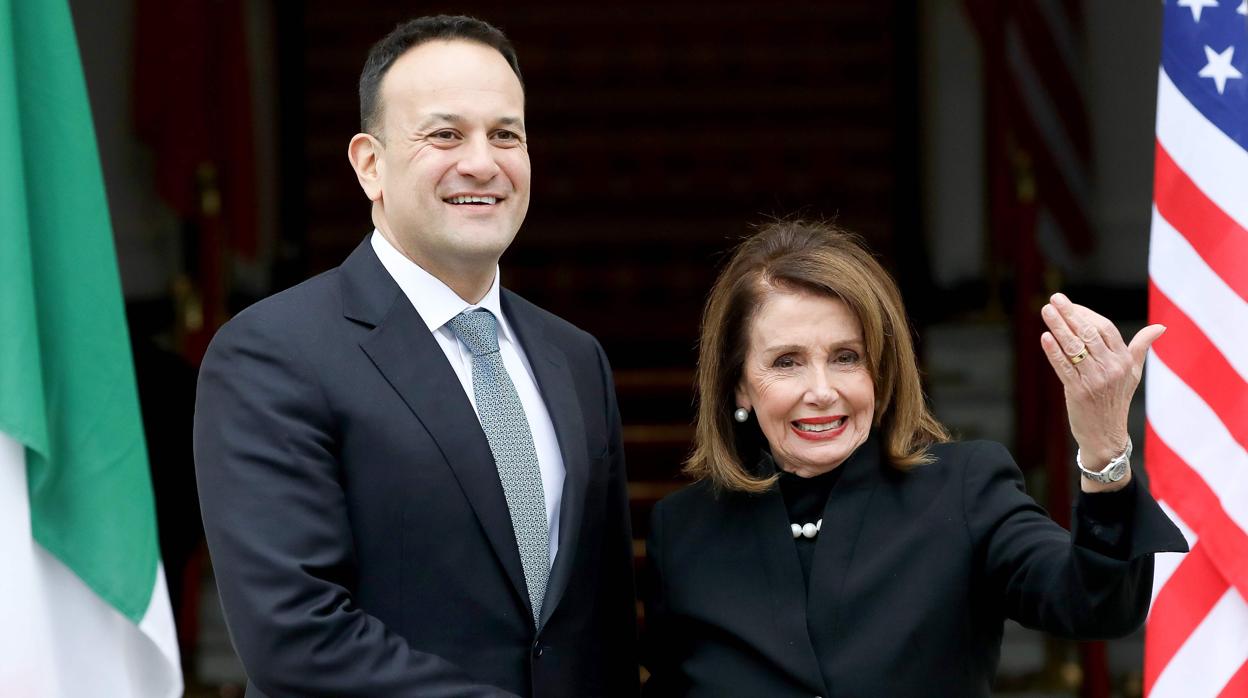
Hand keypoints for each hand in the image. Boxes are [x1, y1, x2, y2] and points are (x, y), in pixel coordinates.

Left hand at [1039, 293, 1164, 489]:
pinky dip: (1053, 352)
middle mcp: (1111, 368)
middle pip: (1089, 334)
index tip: (1069, 304)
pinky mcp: (1078, 392)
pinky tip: (1044, 337)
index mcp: (1124, 360)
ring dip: (1058, 328)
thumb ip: (1140, 347)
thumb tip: (1160, 327)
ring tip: (1045, 311)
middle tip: (1054, 298)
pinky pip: (1064, 368)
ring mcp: (1095, 380)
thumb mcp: (1133, 373)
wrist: (1106, 435)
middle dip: (1070, 314)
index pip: (1105, 328)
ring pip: (1074, 348)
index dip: (1086, 314)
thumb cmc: (1117, 399)